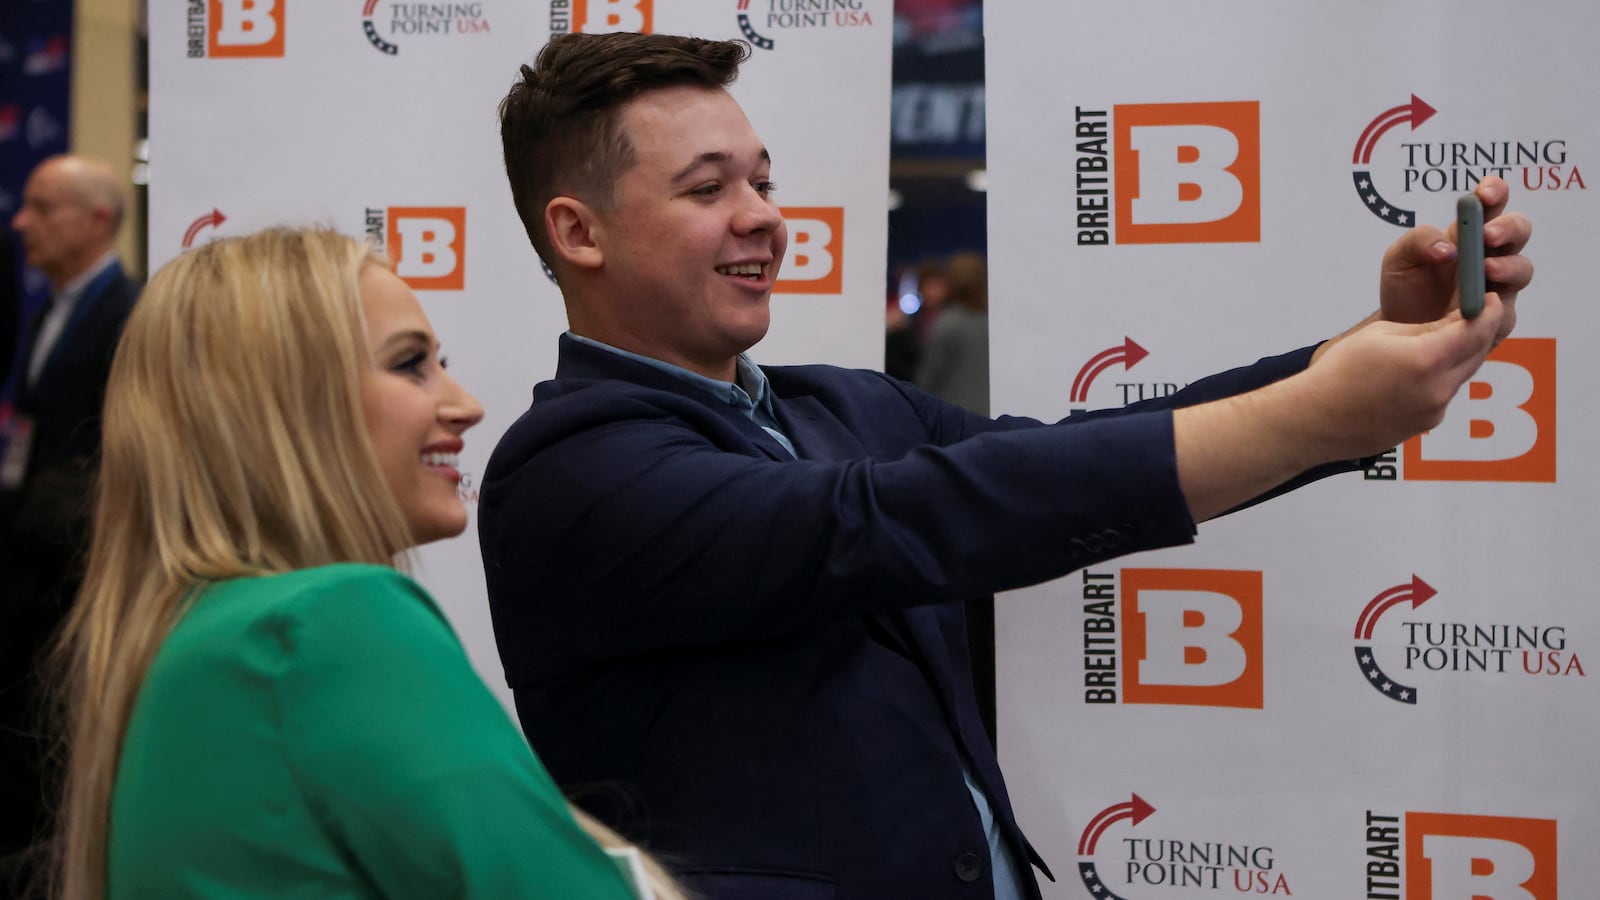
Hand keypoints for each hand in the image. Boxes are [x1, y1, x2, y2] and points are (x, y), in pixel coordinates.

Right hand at [1291, 292, 1506, 463]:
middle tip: (1475, 313)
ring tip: (1448, 339)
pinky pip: (1447, 393)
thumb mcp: (1381, 334)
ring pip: (1463, 374)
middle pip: (1478, 353)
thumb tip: (1454, 324)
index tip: (1488, 297)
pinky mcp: (1427, 423)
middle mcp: (1438, 388)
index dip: (1486, 311)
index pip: (1476, 329)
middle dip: (1480, 330)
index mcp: (1426, 358)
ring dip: (1463, 354)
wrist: (1316, 419)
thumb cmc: (1340, 371)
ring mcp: (1435, 410)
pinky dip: (1444, 376)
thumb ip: (1425, 328)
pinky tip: (1423, 369)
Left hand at [1378, 175, 1532, 346]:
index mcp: (1469, 233)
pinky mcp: (1498, 319)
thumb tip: (1448, 247)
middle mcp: (1492, 255)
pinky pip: (1508, 312)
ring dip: (1508, 266)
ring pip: (1523, 269)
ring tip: (1486, 269)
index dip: (1495, 191)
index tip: (1485, 193)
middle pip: (1519, 231)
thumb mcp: (1398, 259)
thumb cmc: (1405, 288)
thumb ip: (1418, 241)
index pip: (1491, 203)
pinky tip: (1479, 307)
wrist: (1400, 333)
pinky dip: (1496, 307)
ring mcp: (1499, 286)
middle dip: (1508, 227)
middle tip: (1487, 234)